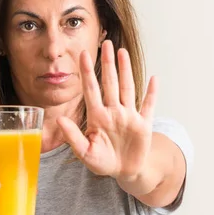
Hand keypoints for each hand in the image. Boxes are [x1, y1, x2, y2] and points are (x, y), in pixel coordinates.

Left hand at [57, 40, 156, 179]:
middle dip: (108, 63)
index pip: (91, 90)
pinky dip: (152, 93)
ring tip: (122, 52)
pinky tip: (154, 79)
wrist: (124, 171)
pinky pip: (148, 106)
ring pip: (127, 88)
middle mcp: (113, 112)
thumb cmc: (103, 162)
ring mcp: (129, 116)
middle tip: (106, 43)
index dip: (87, 72)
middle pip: (110, 83)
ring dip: (126, 71)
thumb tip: (59, 120)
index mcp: (97, 117)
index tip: (83, 54)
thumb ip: (73, 137)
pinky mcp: (143, 124)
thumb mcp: (85, 153)